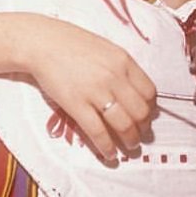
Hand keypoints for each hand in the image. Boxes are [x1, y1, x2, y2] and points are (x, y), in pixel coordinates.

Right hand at [25, 18, 156, 162]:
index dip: (151, 108)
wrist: (44, 43)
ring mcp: (95, 92)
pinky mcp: (76, 105)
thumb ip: (122, 68)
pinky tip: (110, 154)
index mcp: (123, 61)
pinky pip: (98, 132)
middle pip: (140, 111)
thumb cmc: (75, 44)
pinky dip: (107, 147)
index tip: (148, 116)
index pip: (149, 92)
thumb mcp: (107, 49)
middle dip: (143, 128)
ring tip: (129, 146)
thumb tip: (136, 92)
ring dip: (130, 140)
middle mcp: (114, 76)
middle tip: (140, 135)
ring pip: (123, 124)